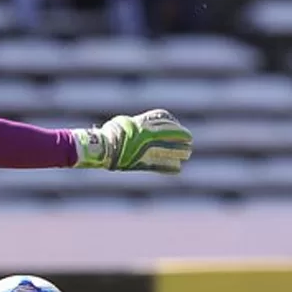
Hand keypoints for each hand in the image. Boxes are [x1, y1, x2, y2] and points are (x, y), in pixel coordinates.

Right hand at [72, 109, 192, 173]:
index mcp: (143, 126)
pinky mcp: (141, 163)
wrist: (102, 147)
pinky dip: (168, 167)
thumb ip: (140, 124)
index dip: (176, 128)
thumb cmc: (111, 133)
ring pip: (167, 151)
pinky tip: (177, 169)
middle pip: (170, 137)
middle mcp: (147, 138)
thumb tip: (148, 125)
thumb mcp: (126, 122)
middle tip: (189, 143)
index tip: (183, 131)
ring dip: (178, 153)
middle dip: (181, 140)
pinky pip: (158, 165)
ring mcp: (145, 151)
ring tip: (187, 154)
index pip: (166, 124)